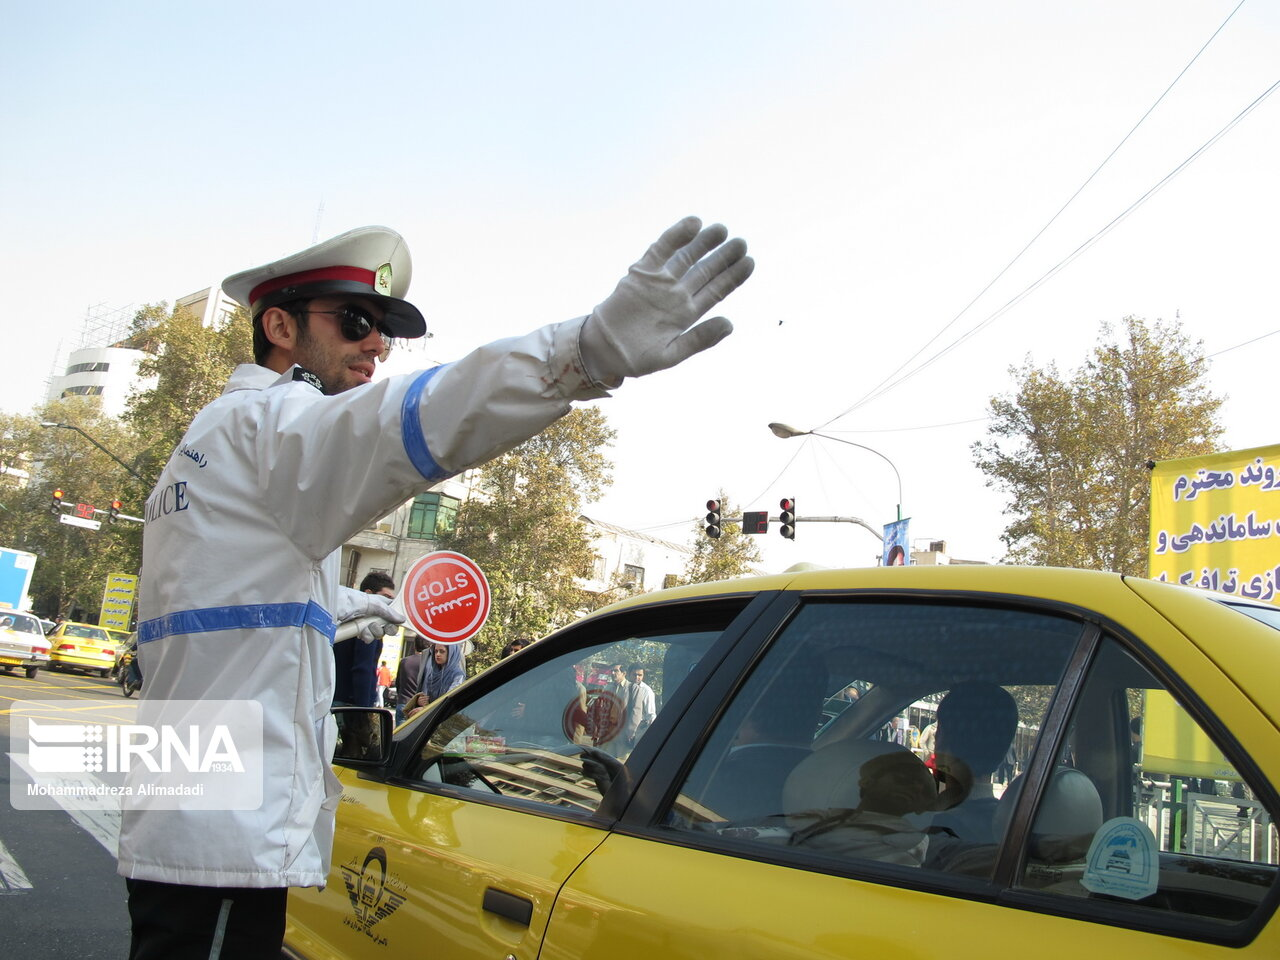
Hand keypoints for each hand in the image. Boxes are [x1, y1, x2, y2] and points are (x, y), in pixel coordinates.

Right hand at [579, 217, 753, 383]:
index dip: (733, 277)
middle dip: (724, 257)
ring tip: (722, 230)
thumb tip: (730, 324)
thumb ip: (699, 339)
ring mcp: (660, 282)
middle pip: (706, 271)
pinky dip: (677, 236)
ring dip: (704, 243)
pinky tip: (693, 223)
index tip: (750, 263)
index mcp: (687, 314)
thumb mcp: (671, 355)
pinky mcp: (641, 272)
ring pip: (687, 257)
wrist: (602, 351)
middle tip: (741, 243)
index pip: (716, 291)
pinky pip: (661, 249)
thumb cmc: (636, 358)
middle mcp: (677, 295)